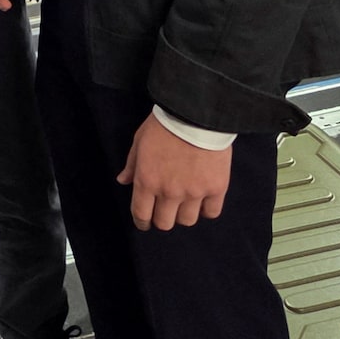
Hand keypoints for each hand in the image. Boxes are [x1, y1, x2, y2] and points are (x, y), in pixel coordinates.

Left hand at [117, 114, 231, 229]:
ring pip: (188, 221)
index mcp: (147, 181)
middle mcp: (169, 192)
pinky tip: (203, 200)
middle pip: (165, 223)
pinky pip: (211, 212)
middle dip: (162, 219)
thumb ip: (132, 165)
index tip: (144, 223)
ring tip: (185, 204)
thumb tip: (123, 182)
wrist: (196, 115)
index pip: (141, 214)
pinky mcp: (216, 188)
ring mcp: (194, 192)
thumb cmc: (163, 126)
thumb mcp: (139, 141)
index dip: (142, 222)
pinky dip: (206, 209)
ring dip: (184, 214)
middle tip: (165, 211)